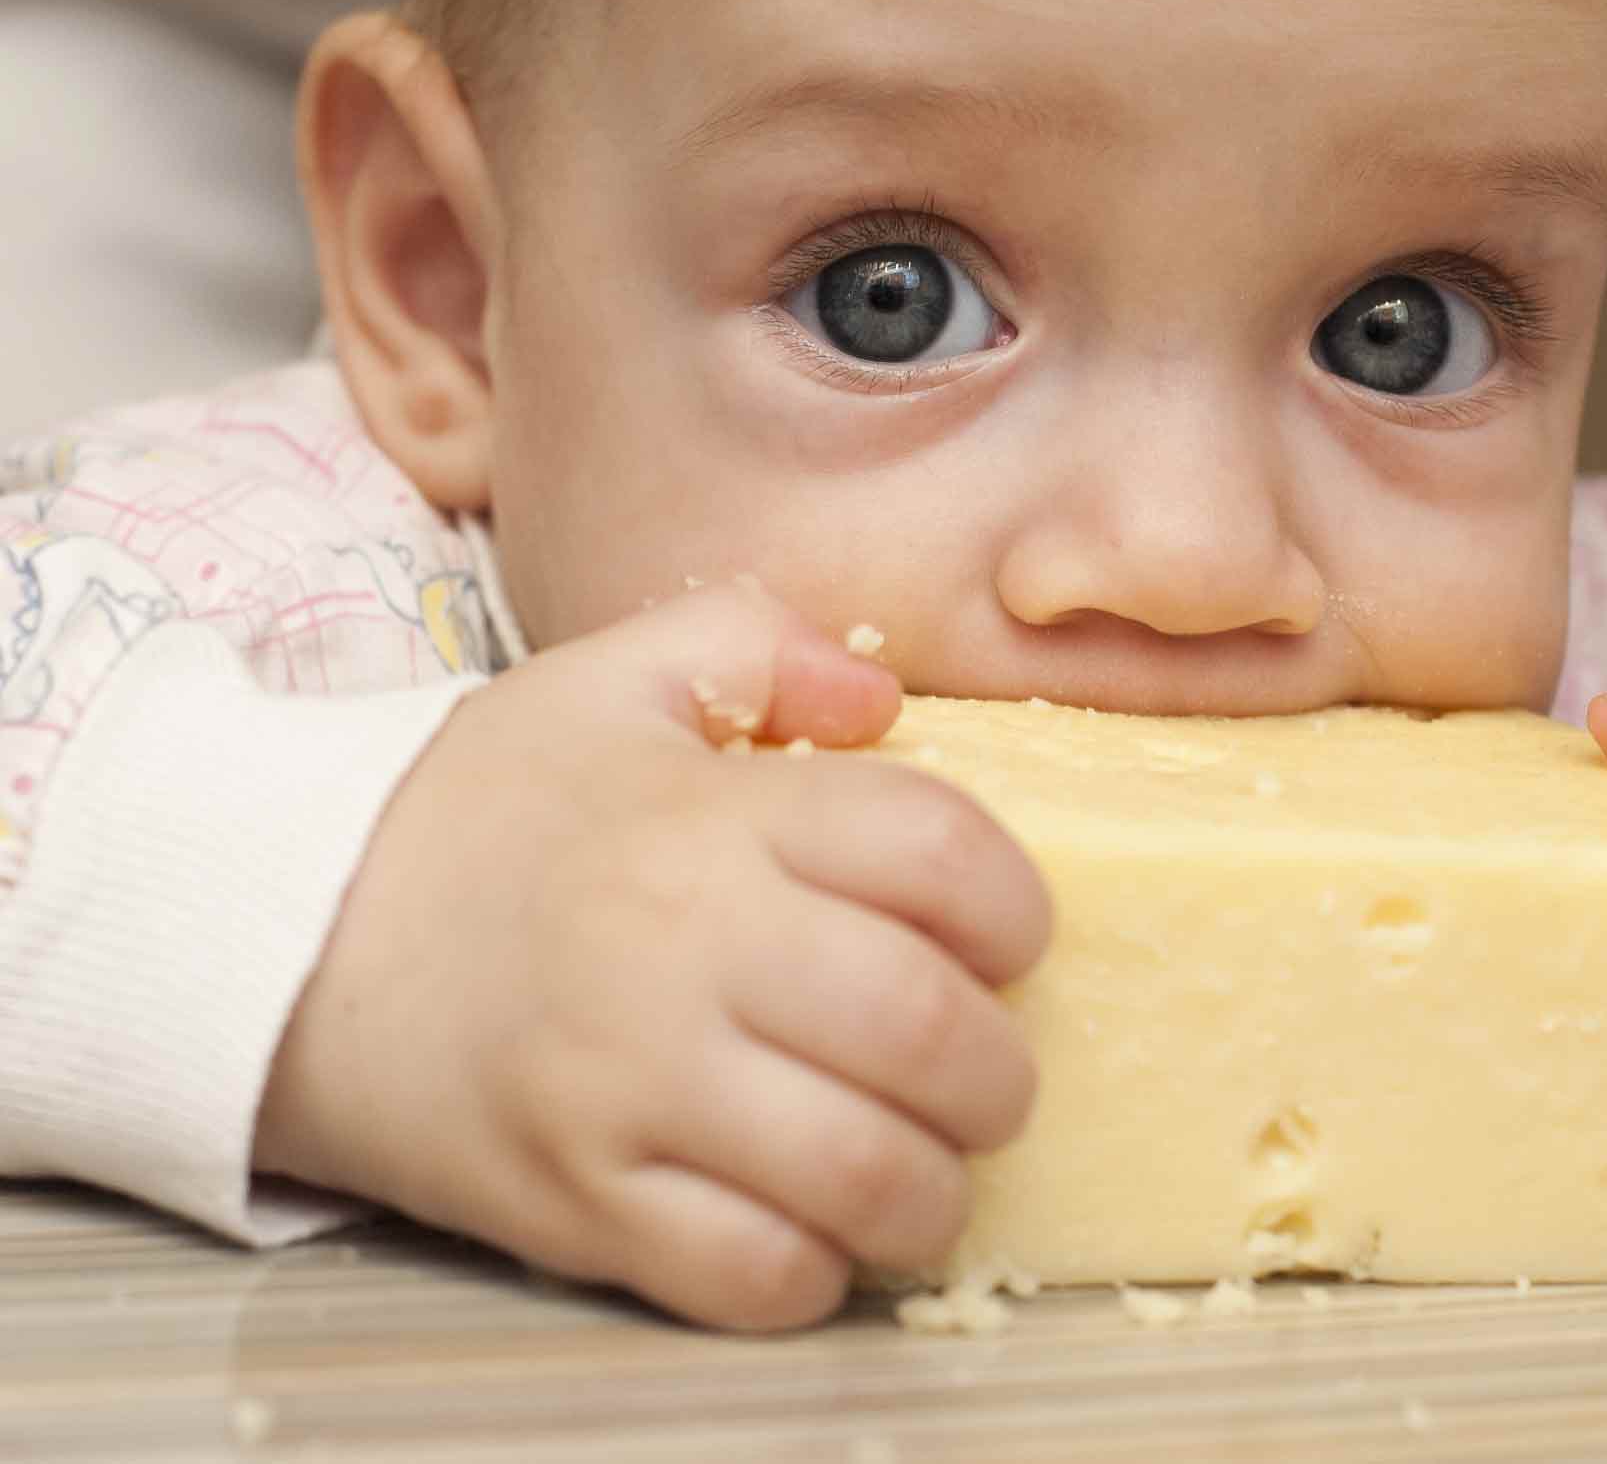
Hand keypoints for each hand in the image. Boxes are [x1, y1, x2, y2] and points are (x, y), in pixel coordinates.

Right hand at [257, 580, 1051, 1329]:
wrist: (278, 936)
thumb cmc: (477, 808)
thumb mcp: (610, 680)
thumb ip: (760, 646)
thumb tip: (882, 699)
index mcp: (711, 816)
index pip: (939, 852)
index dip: (1014, 904)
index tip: (1007, 936)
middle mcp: (682, 950)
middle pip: (925, 1026)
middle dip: (998, 1067)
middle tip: (985, 1070)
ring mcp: (627, 1090)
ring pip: (862, 1172)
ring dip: (934, 1185)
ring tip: (925, 1162)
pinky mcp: (575, 1205)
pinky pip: (751, 1273)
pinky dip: (818, 1269)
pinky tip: (818, 1226)